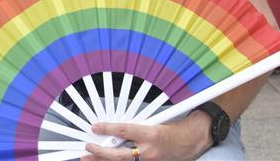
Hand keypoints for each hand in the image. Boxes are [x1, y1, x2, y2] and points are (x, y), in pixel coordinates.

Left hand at [83, 114, 211, 160]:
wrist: (192, 142)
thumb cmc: (174, 129)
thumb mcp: (154, 122)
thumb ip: (135, 127)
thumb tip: (116, 129)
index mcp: (151, 134)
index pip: (124, 130)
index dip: (107, 129)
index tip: (95, 127)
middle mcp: (149, 151)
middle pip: (119, 155)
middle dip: (100, 153)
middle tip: (88, 148)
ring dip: (104, 160)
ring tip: (89, 158)